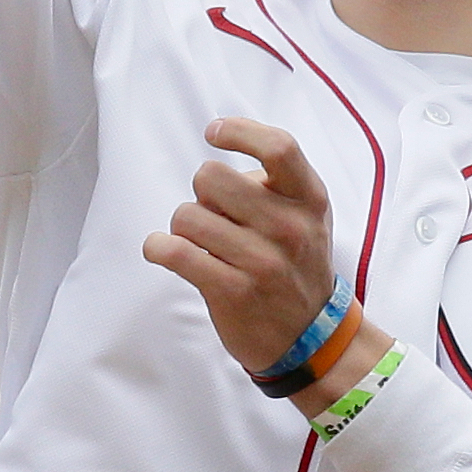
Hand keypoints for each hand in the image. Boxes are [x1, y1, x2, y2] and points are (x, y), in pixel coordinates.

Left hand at [145, 119, 350, 376]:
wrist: (312, 339)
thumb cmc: (297, 265)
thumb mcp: (307, 217)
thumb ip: (274, 182)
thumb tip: (220, 155)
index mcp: (309, 201)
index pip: (279, 148)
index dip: (239, 132)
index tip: (213, 134)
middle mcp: (290, 228)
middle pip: (211, 177)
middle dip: (202, 194)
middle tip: (215, 216)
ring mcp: (263, 262)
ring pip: (186, 215)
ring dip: (183, 228)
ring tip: (201, 244)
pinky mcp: (233, 292)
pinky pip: (175, 252)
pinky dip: (159, 248)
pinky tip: (164, 251)